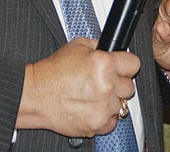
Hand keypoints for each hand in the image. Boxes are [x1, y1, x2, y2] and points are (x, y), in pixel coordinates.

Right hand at [16, 37, 139, 137]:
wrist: (35, 95)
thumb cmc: (53, 71)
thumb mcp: (78, 46)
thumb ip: (100, 46)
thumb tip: (114, 48)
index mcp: (104, 64)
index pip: (134, 64)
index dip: (126, 65)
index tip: (122, 68)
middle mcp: (106, 86)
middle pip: (129, 87)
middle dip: (118, 84)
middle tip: (103, 83)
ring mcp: (102, 107)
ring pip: (121, 105)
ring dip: (110, 101)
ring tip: (93, 96)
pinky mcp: (96, 124)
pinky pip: (112, 122)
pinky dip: (104, 117)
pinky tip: (91, 108)